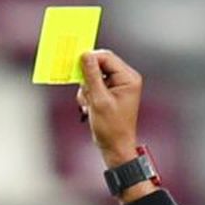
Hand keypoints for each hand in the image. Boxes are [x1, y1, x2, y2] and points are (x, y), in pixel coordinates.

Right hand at [77, 49, 142, 168]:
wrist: (115, 148)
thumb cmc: (112, 130)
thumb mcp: (99, 100)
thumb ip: (92, 76)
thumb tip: (86, 56)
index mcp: (128, 78)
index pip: (107, 57)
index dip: (90, 60)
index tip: (76, 65)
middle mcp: (126, 79)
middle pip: (100, 66)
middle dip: (88, 79)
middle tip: (85, 94)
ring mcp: (118, 86)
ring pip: (95, 77)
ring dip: (87, 90)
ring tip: (89, 106)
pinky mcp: (111, 93)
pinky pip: (95, 86)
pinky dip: (89, 96)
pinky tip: (90, 108)